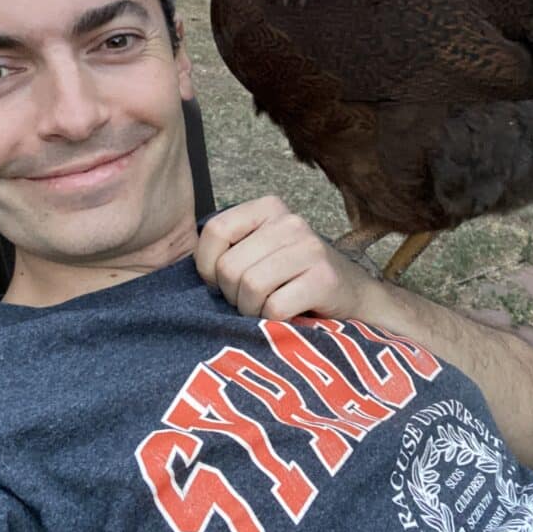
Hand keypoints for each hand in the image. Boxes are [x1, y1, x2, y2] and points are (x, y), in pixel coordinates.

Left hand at [195, 196, 378, 321]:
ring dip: (252, 311)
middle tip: (251, 302)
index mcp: (268, 208)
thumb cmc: (294, 278)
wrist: (353, 297)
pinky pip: (274, 307)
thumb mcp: (261, 251)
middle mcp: (290, 222)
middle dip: (232, 295)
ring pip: (250, 287)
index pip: (214, 230)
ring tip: (267, 309)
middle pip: (230, 266)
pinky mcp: (324, 278)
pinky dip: (273, 322)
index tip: (219, 284)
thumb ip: (229, 249)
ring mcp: (310, 248)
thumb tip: (179, 266)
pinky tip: (286, 317)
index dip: (207, 266)